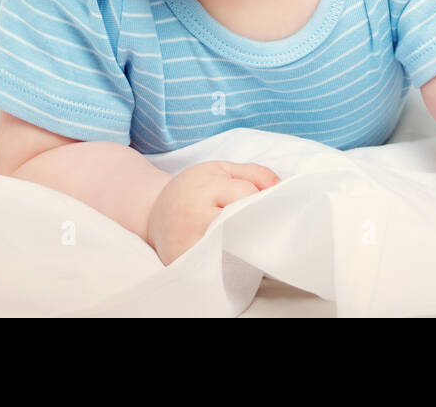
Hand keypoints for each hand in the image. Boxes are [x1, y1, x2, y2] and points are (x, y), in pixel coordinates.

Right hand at [146, 160, 279, 265]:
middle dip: (257, 225)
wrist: (155, 213)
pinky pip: (214, 266)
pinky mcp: (183, 263)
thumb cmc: (194, 190)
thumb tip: (281, 187)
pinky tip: (231, 256)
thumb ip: (254, 173)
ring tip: (247, 242)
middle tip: (264, 228)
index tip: (263, 206)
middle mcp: (194, 215)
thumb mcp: (221, 170)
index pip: (246, 195)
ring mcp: (188, 242)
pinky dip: (227, 263)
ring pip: (230, 248)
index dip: (260, 200)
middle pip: (240, 222)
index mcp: (204, 187)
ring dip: (244, 246)